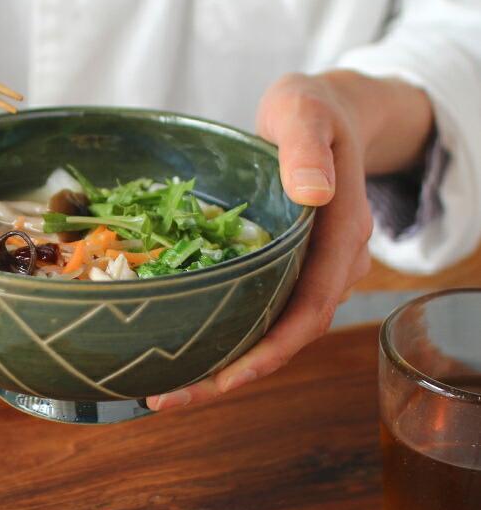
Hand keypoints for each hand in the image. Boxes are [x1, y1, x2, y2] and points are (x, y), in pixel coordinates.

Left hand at [147, 70, 433, 410]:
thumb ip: (308, 149)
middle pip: (288, 336)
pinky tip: (187, 345)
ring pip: (274, 331)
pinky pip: (262, 310)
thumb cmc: (312, 110)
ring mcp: (310, 268)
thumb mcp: (307, 113)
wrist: (321, 114)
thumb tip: (313, 193)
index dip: (269, 352)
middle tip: (169, 398)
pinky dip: (228, 335)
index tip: (221, 382)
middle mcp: (331, 264)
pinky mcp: (287, 265)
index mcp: (341, 236)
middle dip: (233, 374)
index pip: (310, 308)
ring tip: (168, 387)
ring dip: (226, 364)